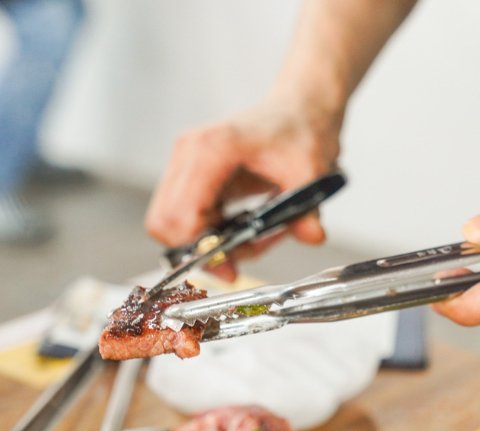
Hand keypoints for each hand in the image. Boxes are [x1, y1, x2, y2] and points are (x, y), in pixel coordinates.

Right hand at [145, 96, 342, 280]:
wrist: (300, 110)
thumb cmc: (301, 131)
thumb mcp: (312, 173)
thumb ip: (308, 209)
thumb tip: (312, 236)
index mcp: (212, 148)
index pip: (179, 213)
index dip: (199, 248)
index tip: (230, 268)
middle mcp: (189, 153)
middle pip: (165, 223)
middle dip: (198, 251)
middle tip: (238, 261)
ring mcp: (186, 163)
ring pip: (172, 224)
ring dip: (208, 243)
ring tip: (252, 240)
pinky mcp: (192, 175)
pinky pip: (187, 217)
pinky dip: (213, 233)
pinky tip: (247, 229)